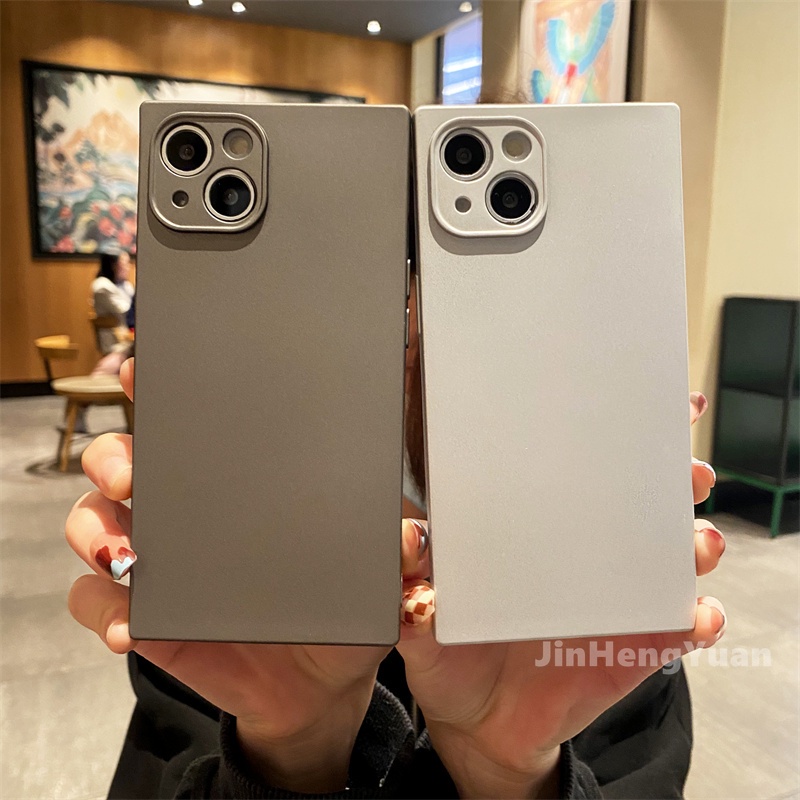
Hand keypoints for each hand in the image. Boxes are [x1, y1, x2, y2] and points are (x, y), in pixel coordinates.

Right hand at [66, 358, 425, 793]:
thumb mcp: (372, 573)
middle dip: (113, 457)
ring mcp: (157, 562)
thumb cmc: (342, 608)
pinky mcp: (143, 616)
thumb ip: (393, 552)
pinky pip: (96, 603)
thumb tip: (410, 538)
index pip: (187, 422)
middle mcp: (185, 511)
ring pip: (93, 524)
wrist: (319, 682)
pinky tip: (134, 627)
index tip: (141, 371)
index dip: (154, 388)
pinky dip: (105, 612)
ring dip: (95, 530)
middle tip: (132, 475)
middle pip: (120, 460)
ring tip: (126, 556)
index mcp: (235, 483)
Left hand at [397, 391, 725, 798]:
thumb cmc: (449, 652)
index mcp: (533, 530)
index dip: (606, 435)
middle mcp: (580, 554)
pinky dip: (696, 619)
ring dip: (692, 541)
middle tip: (684, 470)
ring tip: (695, 542)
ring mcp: (612, 598)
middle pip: (639, 500)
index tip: (633, 406)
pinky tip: (697, 616)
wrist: (478, 721)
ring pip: (669, 556)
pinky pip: (676, 628)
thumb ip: (410, 579)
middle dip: (672, 475)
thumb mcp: (419, 614)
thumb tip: (410, 542)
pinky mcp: (633, 647)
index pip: (573, 470)